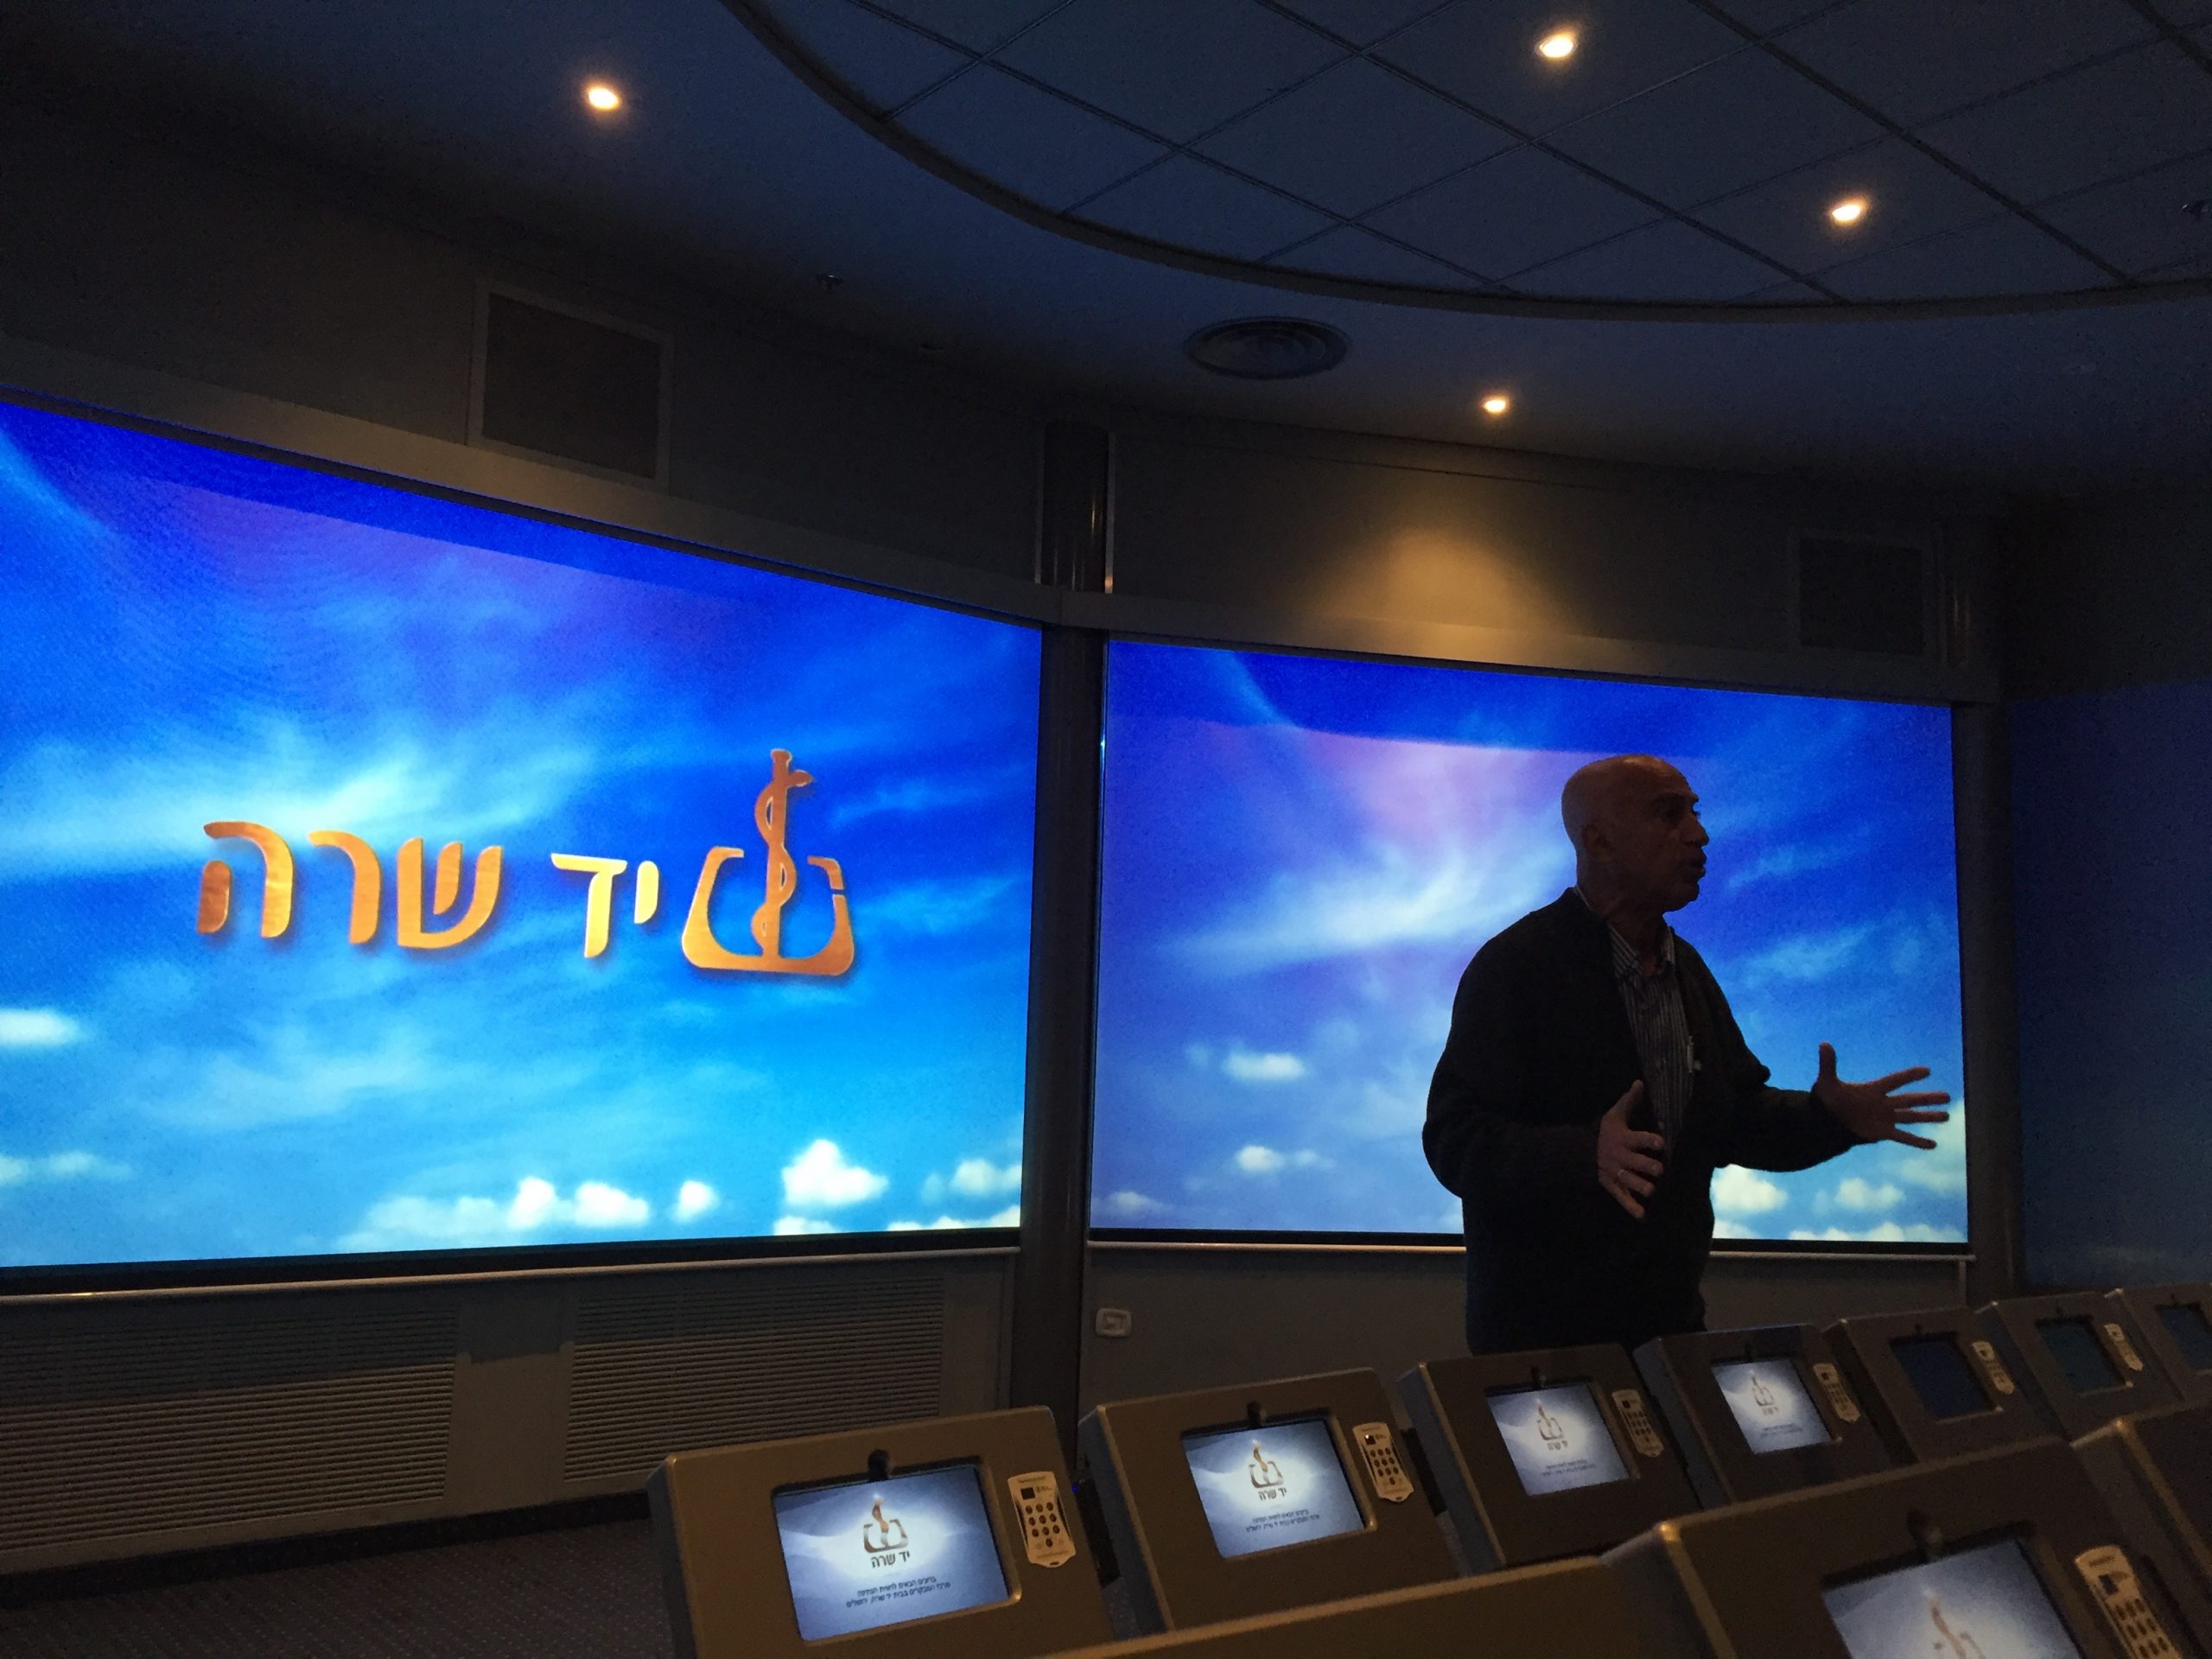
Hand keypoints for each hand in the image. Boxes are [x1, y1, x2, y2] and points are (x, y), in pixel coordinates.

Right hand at [1596, 1080, 1665, 1219]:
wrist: (1581, 1151)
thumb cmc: (1604, 1131)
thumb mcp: (1614, 1115)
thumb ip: (1629, 1101)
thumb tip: (1640, 1082)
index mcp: (1624, 1139)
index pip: (1639, 1139)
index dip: (1650, 1141)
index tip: (1661, 1143)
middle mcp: (1620, 1157)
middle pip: (1637, 1163)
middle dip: (1648, 1166)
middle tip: (1659, 1169)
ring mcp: (1616, 1173)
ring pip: (1630, 1181)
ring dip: (1642, 1186)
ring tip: (1651, 1189)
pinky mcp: (1612, 1185)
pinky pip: (1622, 1197)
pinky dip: (1631, 1207)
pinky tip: (1642, 1215)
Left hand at [1812, 1042, 1952, 1147]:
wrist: (1827, 1120)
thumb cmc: (1827, 1099)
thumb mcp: (1827, 1082)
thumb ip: (1828, 1064)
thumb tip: (1823, 1044)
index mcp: (1873, 1089)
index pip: (1895, 1081)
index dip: (1909, 1076)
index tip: (1927, 1071)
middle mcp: (1883, 1103)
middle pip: (1910, 1099)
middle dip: (1928, 1098)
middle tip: (1947, 1096)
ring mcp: (1885, 1118)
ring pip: (1911, 1117)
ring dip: (1929, 1117)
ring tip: (1947, 1116)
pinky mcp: (1883, 1132)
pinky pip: (1904, 1137)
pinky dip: (1917, 1141)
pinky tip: (1933, 1144)